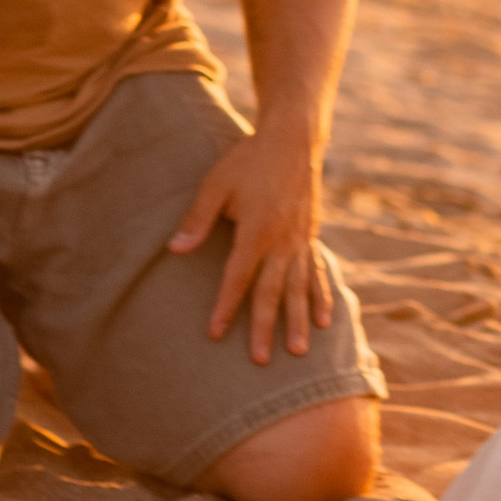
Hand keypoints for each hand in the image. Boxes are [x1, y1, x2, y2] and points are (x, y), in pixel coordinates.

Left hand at [168, 121, 332, 364]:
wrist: (293, 140)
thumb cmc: (248, 160)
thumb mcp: (215, 185)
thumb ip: (197, 220)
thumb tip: (174, 250)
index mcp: (256, 231)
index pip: (237, 277)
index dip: (226, 306)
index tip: (216, 333)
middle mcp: (282, 242)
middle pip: (272, 292)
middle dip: (265, 327)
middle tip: (260, 360)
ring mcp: (300, 241)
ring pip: (299, 289)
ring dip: (299, 322)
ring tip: (299, 352)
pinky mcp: (311, 237)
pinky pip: (317, 273)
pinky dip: (321, 298)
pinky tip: (326, 320)